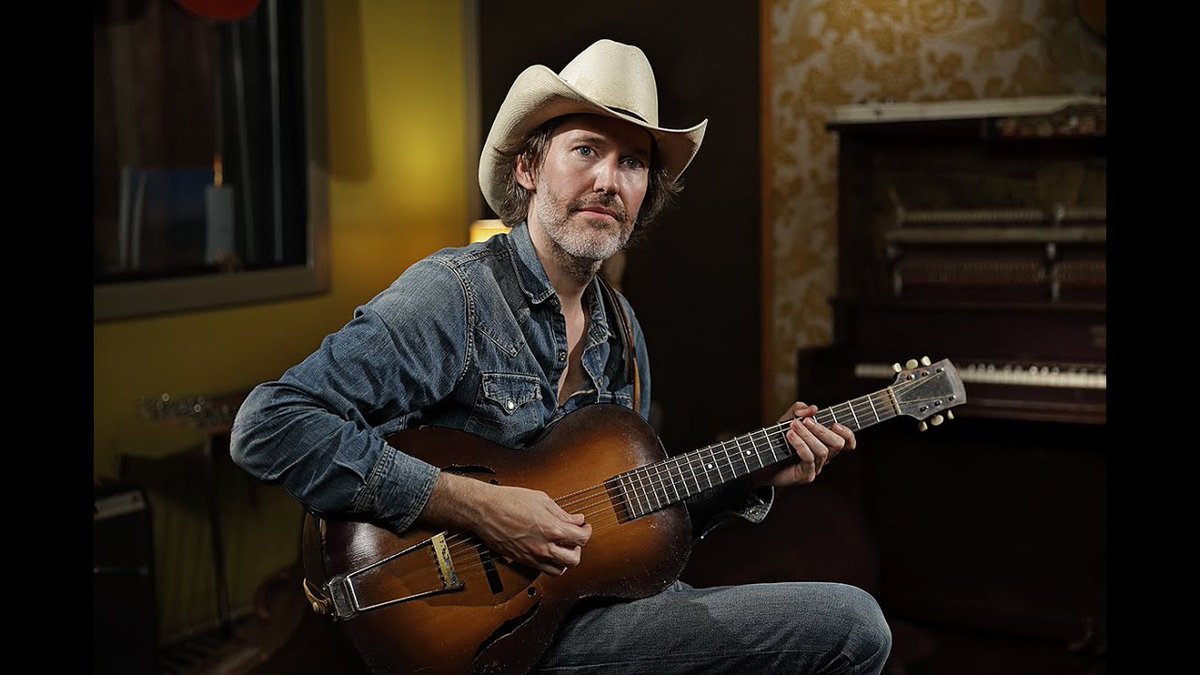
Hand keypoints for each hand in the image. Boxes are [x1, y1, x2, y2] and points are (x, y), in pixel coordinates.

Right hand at [473, 484, 591, 575]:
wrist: (485, 510)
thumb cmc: (509, 501)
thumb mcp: (542, 500)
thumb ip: (562, 513)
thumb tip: (576, 520)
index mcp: (552, 529)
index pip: (581, 538)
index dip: (587, 531)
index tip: (585, 527)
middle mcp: (544, 547)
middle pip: (574, 559)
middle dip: (579, 548)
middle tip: (576, 538)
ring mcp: (532, 556)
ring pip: (559, 570)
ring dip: (565, 560)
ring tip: (562, 547)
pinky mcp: (521, 560)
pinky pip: (542, 570)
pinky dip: (549, 564)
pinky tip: (548, 551)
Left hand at [756, 401, 856, 486]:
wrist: (760, 460)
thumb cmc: (777, 440)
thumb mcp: (787, 419)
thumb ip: (799, 410)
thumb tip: (813, 408)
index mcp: (825, 442)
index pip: (847, 441)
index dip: (847, 433)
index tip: (835, 424)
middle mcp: (824, 456)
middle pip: (838, 444)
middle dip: (821, 430)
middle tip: (804, 421)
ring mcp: (816, 467)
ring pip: (823, 451)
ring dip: (808, 436)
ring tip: (792, 427)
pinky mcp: (806, 475)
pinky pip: (809, 459)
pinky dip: (801, 445)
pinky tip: (790, 436)